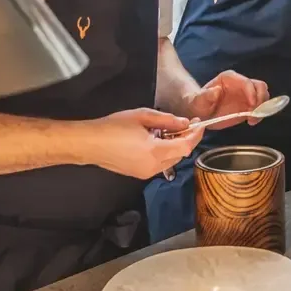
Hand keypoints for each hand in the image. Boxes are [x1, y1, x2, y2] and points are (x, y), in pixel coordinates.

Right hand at [86, 108, 203, 179]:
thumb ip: (167, 120)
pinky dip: (165, 152)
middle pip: (180, 155)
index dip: (195, 135)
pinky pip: (160, 164)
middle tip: (187, 124)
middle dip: (187, 139)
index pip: (186, 146)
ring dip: (176, 146)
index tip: (200, 123)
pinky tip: (158, 140)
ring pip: (171, 160)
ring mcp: (145, 173)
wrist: (89, 144)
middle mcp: (153, 167)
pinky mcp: (138, 175)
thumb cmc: (114, 127)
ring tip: (172, 130)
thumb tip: (184, 123)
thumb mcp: (143, 116)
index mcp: (155, 152)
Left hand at [185, 71, 268, 128]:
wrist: (200, 112)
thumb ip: (206, 95)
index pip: (246, 82)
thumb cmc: (198, 103)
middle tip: (255, 113)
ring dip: (263, 107)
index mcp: (230, 78)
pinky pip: (260, 106)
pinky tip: (252, 122)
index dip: (252, 93)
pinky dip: (260, 114)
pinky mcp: (249, 104)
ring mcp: (246, 93)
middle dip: (261, 99)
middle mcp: (241, 83)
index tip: (251, 106)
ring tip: (253, 119)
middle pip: (260, 86)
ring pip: (263, 95)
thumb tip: (216, 90)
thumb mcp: (198, 100)